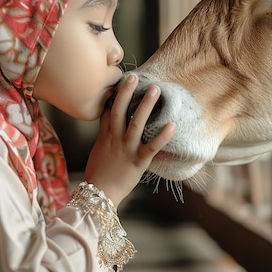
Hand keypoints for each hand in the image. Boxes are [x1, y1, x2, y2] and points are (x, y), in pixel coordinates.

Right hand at [83, 74, 175, 207]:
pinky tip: (172, 124)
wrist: (99, 194)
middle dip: (127, 92)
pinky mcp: (138, 161)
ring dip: (145, 105)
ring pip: (136, 123)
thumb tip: (109, 116)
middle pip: (119, 110)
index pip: (108, 110)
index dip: (114, 94)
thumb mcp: (99, 149)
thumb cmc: (99, 173)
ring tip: (155, 90)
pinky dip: (162, 136)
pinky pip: (152, 146)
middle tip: (135, 77)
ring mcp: (126, 149)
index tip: (122, 79)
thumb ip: (105, 132)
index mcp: (105, 136)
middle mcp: (115, 139)